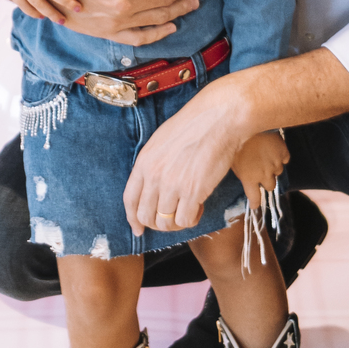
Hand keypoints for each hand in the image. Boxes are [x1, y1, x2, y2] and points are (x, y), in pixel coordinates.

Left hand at [124, 70, 258, 235]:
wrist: (218, 118)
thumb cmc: (194, 125)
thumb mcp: (161, 141)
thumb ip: (153, 164)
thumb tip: (152, 188)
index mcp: (144, 162)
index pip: (130, 200)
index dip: (133, 219)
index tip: (138, 229)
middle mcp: (154, 176)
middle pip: (146, 216)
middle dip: (158, 223)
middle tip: (171, 218)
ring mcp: (173, 185)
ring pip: (165, 223)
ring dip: (176, 223)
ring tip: (188, 209)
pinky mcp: (193, 192)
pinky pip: (185, 220)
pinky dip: (192, 219)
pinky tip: (199, 207)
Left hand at [231, 131, 288, 211]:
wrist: (244, 119)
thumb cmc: (233, 138)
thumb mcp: (229, 159)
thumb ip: (239, 172)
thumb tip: (240, 177)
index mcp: (249, 178)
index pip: (255, 199)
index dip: (255, 202)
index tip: (255, 204)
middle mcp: (264, 174)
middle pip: (270, 186)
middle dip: (265, 180)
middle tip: (259, 170)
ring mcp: (275, 163)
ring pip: (278, 172)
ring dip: (272, 167)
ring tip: (264, 155)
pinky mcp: (283, 151)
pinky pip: (285, 158)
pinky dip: (280, 156)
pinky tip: (272, 148)